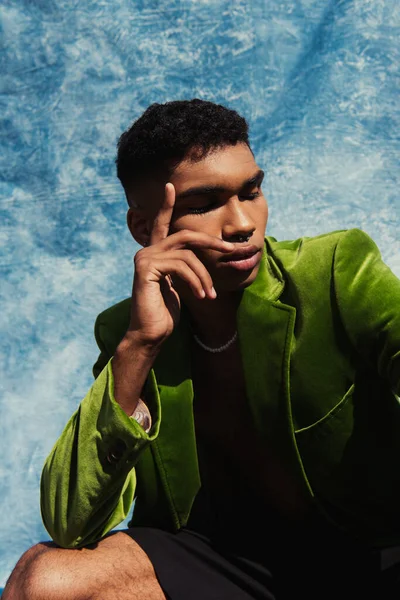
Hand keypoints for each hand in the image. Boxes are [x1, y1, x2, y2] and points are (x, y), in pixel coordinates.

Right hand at [125, 183, 234, 350]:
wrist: (150, 334)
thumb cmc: (166, 313)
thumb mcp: (181, 286)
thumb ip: (186, 268)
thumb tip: (202, 260)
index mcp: (155, 253)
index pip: (162, 224)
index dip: (167, 205)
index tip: (171, 186)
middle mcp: (147, 251)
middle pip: (186, 236)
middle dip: (213, 243)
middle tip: (232, 251)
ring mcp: (144, 258)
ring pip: (188, 254)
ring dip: (205, 277)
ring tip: (210, 296)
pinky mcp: (146, 268)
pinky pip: (181, 266)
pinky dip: (196, 281)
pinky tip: (201, 297)